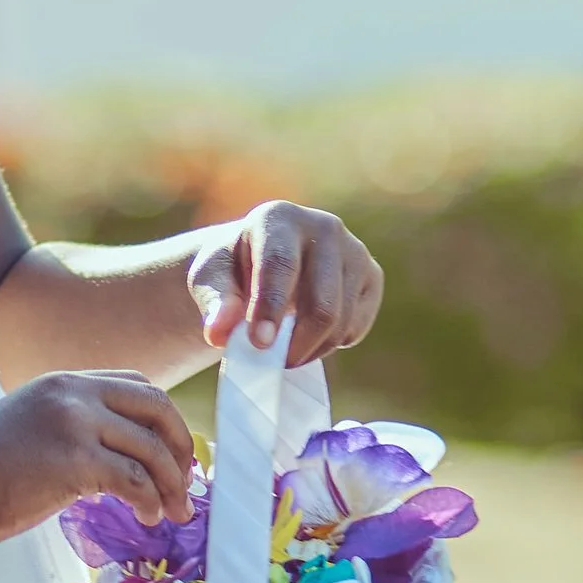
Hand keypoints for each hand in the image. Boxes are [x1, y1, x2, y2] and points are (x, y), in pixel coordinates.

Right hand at [0, 371, 197, 547]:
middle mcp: (74, 393)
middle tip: (188, 484)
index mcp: (64, 382)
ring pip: (152, 449)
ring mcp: (76, 423)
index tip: (173, 454)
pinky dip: (149, 501)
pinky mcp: (75, 460)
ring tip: (173, 513)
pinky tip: (144, 518)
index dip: (164, 420)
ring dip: (172, 485)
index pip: (136, 385)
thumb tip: (113, 460)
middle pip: (156, 407)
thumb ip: (69, 426)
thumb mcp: (29, 425)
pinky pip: (134, 479)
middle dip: (181, 448)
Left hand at [188, 202, 381, 367]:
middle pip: (321, 303)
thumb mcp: (210, 279)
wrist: (264, 261)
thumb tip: (219, 332)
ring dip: (312, 349)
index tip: (259, 344)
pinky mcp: (372, 275)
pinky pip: (357, 325)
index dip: (270, 307)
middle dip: (297, 343)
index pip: (280, 265)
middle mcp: (325, 227)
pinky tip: (308, 335)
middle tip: (274, 364)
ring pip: (342, 320)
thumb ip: (213, 301)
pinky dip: (332, 344)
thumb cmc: (233, 270)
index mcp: (280, 218)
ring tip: (286, 353)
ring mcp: (355, 250)